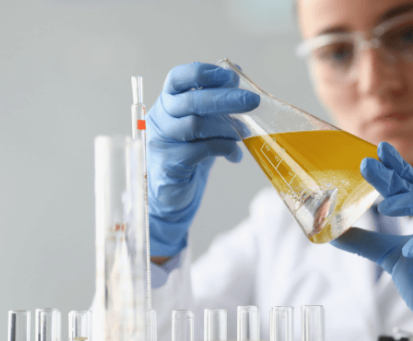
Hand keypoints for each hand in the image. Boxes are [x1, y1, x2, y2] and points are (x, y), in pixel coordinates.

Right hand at [147, 62, 259, 256]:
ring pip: (196, 125)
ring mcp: (161, 141)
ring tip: (243, 134)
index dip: (203, 73)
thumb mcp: (203, 126)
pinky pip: (201, 150)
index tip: (230, 76)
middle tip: (252, 101)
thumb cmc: (189, 156)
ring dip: (227, 128)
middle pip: (191, 100)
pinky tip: (234, 155)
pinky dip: (224, 148)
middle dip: (225, 99)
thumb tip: (238, 73)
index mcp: (167, 103)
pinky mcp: (169, 164)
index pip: (177, 78)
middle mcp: (160, 118)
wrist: (172, 196)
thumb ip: (215, 103)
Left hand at [331, 142, 412, 335]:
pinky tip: (410, 248)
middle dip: (394, 175)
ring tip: (386, 205)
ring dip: (410, 203)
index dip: (396, 167)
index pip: (409, 186)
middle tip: (369, 165)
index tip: (380, 150)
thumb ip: (363, 241)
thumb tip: (333, 231)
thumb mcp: (387, 256)